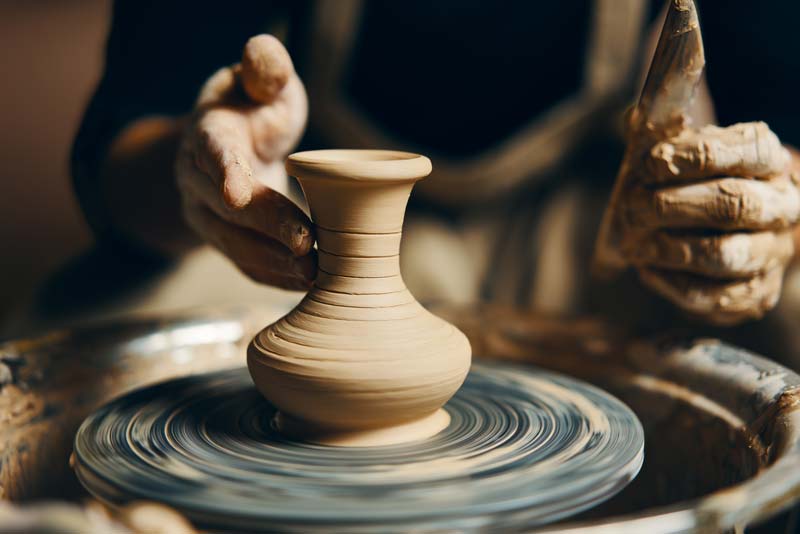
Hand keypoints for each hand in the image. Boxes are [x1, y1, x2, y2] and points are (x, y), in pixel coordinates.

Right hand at [176, 35, 314, 289]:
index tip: (237, 193)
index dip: (225, 171)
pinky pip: (244, 263)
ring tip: (313, 273)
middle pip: (228, 208)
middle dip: (267, 227)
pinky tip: (303, 284)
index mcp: (208, 133)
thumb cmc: (252, 109)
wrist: (227, 144)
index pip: (213, 152)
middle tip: (306, 244)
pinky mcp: (223, 238)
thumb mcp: (260, 81)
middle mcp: (197, 178)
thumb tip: (266, 58)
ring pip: (234, 244)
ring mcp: (206, 213)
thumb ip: (265, 69)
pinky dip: (273, 276)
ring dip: (273, 261)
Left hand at [616, 122, 798, 323]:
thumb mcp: (680, 144)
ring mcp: (772, 253)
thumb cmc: (691, 178)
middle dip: (673, 206)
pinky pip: (713, 297)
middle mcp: (782, 206)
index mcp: (768, 160)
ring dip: (670, 249)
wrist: (723, 228)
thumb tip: (640, 106)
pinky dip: (671, 284)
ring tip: (635, 242)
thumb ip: (663, 121)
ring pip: (725, 256)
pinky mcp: (754, 294)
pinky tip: (647, 268)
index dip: (696, 156)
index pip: (749, 150)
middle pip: (735, 205)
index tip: (650, 162)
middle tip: (632, 207)